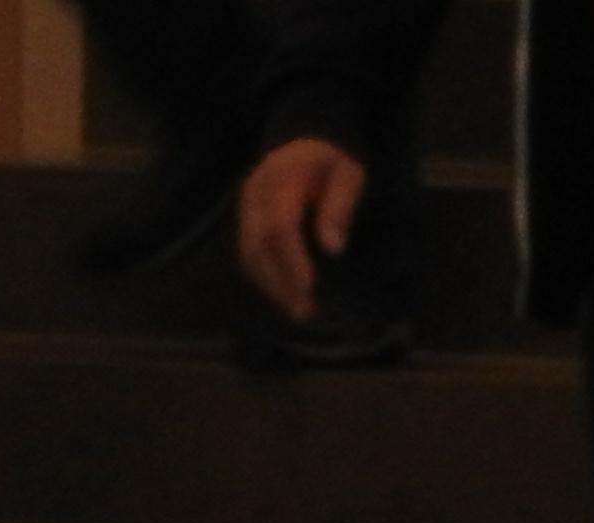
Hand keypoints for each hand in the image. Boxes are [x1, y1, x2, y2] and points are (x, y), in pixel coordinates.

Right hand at [240, 139, 365, 320]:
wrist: (307, 140)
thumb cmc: (332, 160)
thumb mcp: (348, 175)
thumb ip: (339, 208)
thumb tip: (333, 248)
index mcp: (282, 180)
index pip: (279, 227)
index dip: (292, 260)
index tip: (310, 287)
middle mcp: (255, 195)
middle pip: (258, 246)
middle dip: (281, 283)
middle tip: (305, 311)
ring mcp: (246, 208)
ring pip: (249, 253)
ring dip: (272, 287)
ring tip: (298, 310)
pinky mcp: (245, 220)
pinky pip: (248, 253)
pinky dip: (265, 278)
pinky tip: (285, 295)